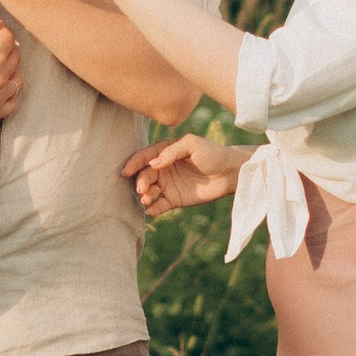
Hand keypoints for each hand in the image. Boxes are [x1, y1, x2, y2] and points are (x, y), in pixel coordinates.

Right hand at [120, 133, 246, 215]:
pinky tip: (151, 210)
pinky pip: (159, 206)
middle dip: (140, 182)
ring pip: (149, 191)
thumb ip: (171, 152)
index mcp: (164, 152)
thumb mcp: (192, 144)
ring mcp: (168, 185)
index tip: (126, 172)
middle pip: (144, 175)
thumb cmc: (212, 153)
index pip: (144, 157)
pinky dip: (153, 209)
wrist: (229, 172)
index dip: (134, 163)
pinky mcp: (174, 200)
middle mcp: (163, 168)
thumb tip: (152, 164)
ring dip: (144, 196)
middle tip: (142, 189)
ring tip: (146, 199)